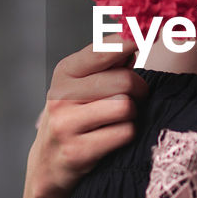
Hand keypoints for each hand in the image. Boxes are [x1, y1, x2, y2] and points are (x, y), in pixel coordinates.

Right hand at [28, 39, 147, 197]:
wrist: (48, 163)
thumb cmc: (75, 116)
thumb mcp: (83, 85)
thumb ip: (110, 63)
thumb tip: (137, 38)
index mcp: (65, 72)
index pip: (102, 51)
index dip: (128, 41)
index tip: (148, 34)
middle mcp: (61, 95)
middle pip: (124, 81)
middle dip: (139, 89)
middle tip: (137, 96)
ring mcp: (66, 124)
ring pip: (125, 107)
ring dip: (132, 114)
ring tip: (121, 118)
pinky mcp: (77, 151)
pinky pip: (124, 133)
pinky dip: (128, 134)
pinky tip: (114, 137)